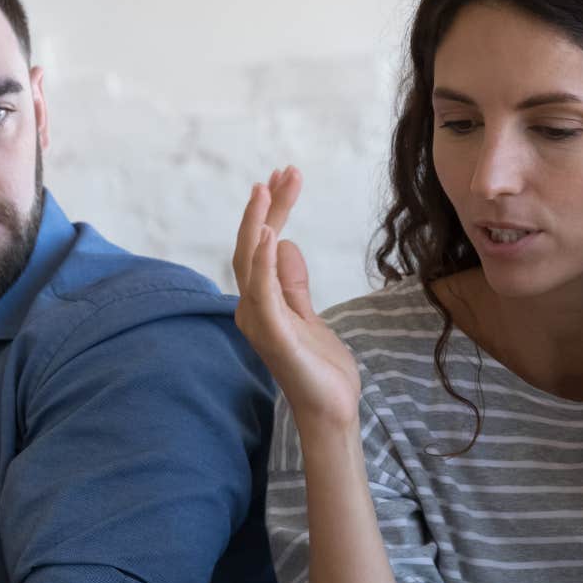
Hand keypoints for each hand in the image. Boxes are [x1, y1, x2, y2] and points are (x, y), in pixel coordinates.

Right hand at [232, 167, 361, 429]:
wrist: (331, 410)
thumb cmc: (320, 369)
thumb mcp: (308, 315)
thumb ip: (292, 283)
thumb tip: (285, 243)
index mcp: (259, 303)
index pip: (260, 248)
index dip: (269, 212)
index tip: (284, 179)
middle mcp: (251, 310)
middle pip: (253, 247)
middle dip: (267, 207)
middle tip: (284, 172)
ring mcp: (259, 322)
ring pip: (251, 262)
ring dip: (259, 223)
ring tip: (268, 187)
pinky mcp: (274, 336)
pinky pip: (264, 293)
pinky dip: (265, 262)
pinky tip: (273, 234)